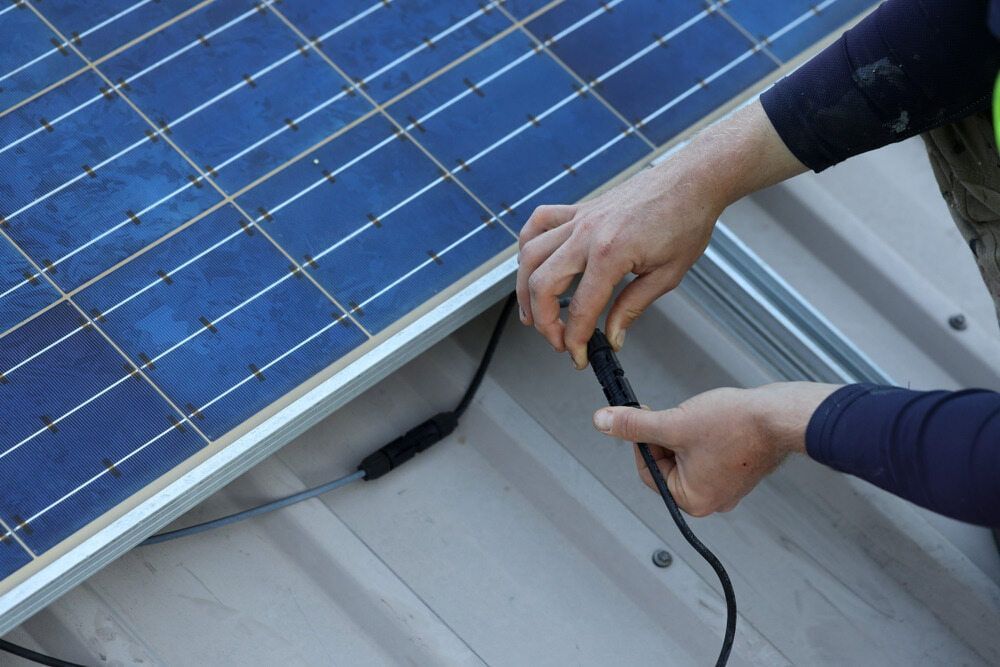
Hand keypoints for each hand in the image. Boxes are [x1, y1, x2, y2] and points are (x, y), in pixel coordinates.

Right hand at [516, 100, 805, 368]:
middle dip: (543, 321)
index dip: (575, 340)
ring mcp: (579, 218)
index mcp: (611, 253)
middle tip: (557, 340)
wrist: (692, 180)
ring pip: (530, 255)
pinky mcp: (580, 208)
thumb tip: (612, 337)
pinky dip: (527, 245)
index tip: (579, 357)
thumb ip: (632, 307)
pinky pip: (539, 223)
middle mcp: (586, 233)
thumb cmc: (686, 220)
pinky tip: (530, 265)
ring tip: (532, 314)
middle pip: (542, 284)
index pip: (581, 308)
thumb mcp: (667, 275)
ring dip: (524, 288)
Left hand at [592, 382, 839, 515]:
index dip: (642, 442)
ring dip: (683, 434)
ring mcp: (725, 486)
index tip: (643, 418)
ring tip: (701, 418)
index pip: (648, 472)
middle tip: (676, 416)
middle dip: (666, 437)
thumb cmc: (737, 425)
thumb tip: (603, 423)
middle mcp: (710, 500)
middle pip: (666, 465)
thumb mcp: (673, 423)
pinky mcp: (737, 470)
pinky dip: (701, 436)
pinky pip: (705, 454)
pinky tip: (713, 421)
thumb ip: (634, 426)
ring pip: (685, 456)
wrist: (781, 415)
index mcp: (693, 500)